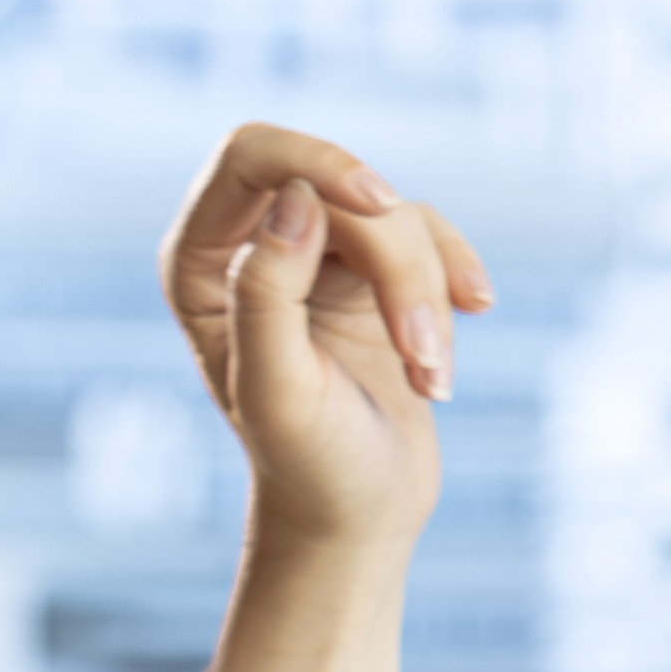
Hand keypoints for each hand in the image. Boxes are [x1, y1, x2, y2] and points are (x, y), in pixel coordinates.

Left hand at [158, 122, 491, 558]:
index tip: (379, 203)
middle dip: (396, 267)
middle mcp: (251, 243)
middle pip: (341, 189)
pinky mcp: (374, 271)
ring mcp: (316, 253)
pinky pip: (429, 235)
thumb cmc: (310, 466)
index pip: (252, 154)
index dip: (319, 160)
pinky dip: (454, 283)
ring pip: (396, 214)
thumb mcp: (280, 391)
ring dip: (428, 296)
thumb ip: (266, 292)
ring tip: (432, 380)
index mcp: (200, 263)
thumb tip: (293, 197)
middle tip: (420, 354)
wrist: (358, 517)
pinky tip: (470, 323)